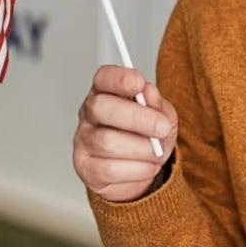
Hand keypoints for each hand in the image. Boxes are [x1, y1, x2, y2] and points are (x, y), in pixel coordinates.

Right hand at [73, 65, 177, 202]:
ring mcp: (83, 141)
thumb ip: (156, 103)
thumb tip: (148, 92)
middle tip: (162, 128)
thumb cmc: (150, 132)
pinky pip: (108, 169)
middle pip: (101, 107)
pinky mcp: (85, 168)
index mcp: (108, 90)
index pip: (104, 77)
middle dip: (137, 118)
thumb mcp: (162, 113)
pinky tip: (147, 165)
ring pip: (107, 142)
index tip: (139, 83)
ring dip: (142, 149)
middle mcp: (90, 112)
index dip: (119, 78)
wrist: (145, 165)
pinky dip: (137, 169)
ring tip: (158, 151)